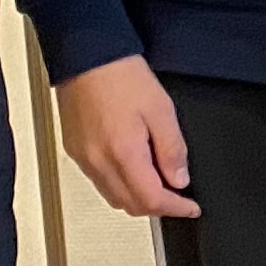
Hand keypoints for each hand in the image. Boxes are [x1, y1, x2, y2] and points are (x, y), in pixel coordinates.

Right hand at [55, 55, 197, 219]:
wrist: (86, 56)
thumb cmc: (121, 76)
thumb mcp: (162, 110)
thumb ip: (172, 149)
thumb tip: (179, 179)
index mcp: (123, 152)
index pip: (151, 199)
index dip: (175, 208)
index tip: (190, 207)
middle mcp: (98, 161)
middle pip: (130, 205)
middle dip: (157, 207)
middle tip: (178, 198)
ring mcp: (83, 158)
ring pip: (113, 197)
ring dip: (137, 199)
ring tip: (159, 184)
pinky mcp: (74, 151)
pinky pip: (99, 181)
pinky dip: (119, 186)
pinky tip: (133, 171)